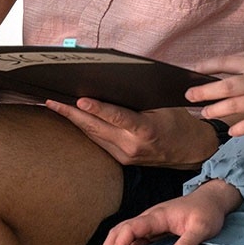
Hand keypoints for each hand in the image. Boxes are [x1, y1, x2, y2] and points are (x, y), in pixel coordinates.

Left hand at [44, 99, 219, 167]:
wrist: (191, 150)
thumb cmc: (178, 122)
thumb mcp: (163, 106)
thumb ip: (139, 100)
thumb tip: (113, 84)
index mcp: (146, 130)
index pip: (117, 117)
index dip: (97, 108)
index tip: (79, 99)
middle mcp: (132, 146)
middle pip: (97, 127)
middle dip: (72, 113)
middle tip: (52, 100)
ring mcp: (126, 155)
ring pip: (94, 135)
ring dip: (74, 121)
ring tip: (55, 106)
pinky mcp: (123, 160)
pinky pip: (100, 141)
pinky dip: (86, 128)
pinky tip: (74, 119)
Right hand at [96, 179, 241, 244]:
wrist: (212, 200)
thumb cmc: (207, 212)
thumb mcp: (202, 228)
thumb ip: (187, 244)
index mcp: (157, 216)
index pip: (130, 228)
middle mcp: (149, 218)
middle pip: (119, 230)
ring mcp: (151, 224)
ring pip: (123, 234)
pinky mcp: (154, 230)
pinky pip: (133, 240)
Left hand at [187, 55, 243, 135]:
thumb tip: (231, 76)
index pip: (229, 62)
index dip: (209, 65)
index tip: (194, 69)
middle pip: (226, 85)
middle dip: (205, 91)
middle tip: (188, 95)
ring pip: (235, 105)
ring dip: (216, 110)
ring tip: (204, 113)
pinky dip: (238, 128)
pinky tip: (230, 131)